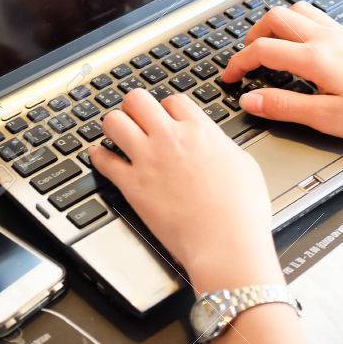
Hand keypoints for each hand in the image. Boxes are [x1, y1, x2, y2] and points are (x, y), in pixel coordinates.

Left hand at [89, 89, 283, 290]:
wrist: (224, 243)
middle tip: (136, 118)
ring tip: (118, 135)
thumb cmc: (241, 211)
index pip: (172, 100)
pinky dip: (99, 157)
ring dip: (115, 126)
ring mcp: (148, 160)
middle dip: (135, 107)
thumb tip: (213, 143)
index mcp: (200, 131)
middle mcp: (170, 139)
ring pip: (114, 121)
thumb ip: (221, 146)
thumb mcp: (244, 164)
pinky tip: (102, 157)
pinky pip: (103, 160)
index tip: (167, 117)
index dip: (167, 108)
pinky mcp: (132, 186)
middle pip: (137, 100)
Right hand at [222, 2, 342, 145]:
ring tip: (270, 46)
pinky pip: (318, 18)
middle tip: (246, 58)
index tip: (229, 77)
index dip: (239, 63)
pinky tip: (303, 46)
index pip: (263, 50)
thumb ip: (285, 107)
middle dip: (253, 34)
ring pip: (298, 11)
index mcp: (316, 58)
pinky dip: (299, 24)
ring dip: (276, 24)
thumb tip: (251, 100)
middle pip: (276, 17)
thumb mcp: (328, 119)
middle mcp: (327, 38)